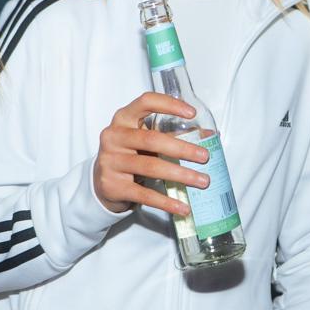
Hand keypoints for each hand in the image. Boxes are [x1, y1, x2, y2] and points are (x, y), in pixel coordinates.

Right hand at [93, 92, 210, 216]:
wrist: (101, 182)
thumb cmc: (129, 154)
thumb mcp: (145, 139)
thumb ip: (173, 134)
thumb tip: (209, 135)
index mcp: (123, 118)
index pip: (145, 102)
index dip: (169, 105)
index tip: (192, 113)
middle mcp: (114, 137)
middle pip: (151, 139)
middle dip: (182, 148)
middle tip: (205, 156)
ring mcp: (111, 162)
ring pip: (151, 167)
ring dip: (181, 175)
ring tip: (202, 181)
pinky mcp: (113, 186)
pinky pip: (144, 194)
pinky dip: (166, 202)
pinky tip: (183, 206)